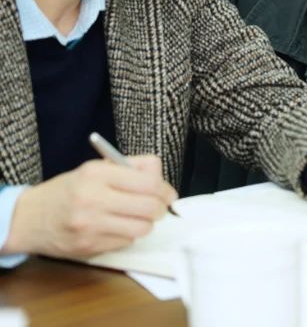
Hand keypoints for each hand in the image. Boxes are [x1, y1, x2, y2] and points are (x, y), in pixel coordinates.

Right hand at [5, 156, 174, 257]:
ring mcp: (90, 225)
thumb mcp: (94, 169)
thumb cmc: (67, 191)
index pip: (148, 182)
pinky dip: (128, 235)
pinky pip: (126, 241)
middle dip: (160, 208)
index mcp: (96, 174)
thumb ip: (129, 169)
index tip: (168, 193)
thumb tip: (160, 178)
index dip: (165, 189)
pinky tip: (116, 227)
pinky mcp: (89, 246)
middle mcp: (93, 199)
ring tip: (136, 217)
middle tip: (158, 207)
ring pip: (142, 228)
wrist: (29, 218)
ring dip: (146, 224)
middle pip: (150, 207)